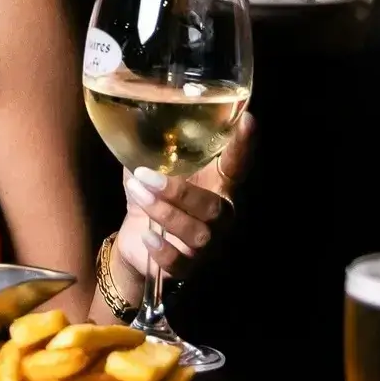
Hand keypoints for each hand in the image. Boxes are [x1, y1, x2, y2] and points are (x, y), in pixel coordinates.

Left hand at [110, 114, 255, 294]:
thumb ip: (150, 146)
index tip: (248, 119)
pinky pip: (182, 264)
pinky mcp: (187, 268)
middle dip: (180, 192)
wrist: (137, 242)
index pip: (237, 164)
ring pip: (198, 234)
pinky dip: (163, 250)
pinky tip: (146, 237)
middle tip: (146, 176)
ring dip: (165, 214)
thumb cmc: (152, 196)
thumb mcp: (149, 168)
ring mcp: (207, 245)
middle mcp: (220, 215)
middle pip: (215, 207)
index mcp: (216, 184)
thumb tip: (131, 111)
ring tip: (138, 195)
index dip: (244, 145)